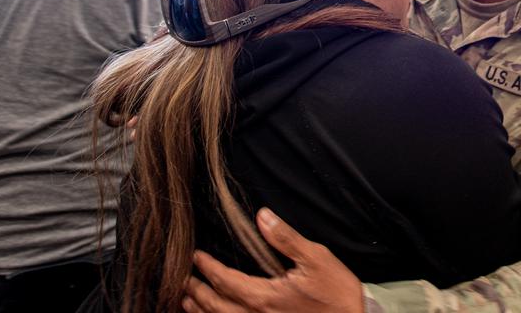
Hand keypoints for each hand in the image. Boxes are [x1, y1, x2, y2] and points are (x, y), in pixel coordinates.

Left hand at [182, 208, 362, 312]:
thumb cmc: (337, 293)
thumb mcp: (316, 258)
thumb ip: (286, 238)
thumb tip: (263, 216)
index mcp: (266, 297)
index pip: (226, 281)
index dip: (208, 268)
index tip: (195, 257)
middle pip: (216, 306)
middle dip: (197, 292)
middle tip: (183, 280)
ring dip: (201, 311)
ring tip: (187, 302)